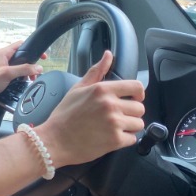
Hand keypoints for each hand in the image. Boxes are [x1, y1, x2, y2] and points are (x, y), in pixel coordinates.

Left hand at [0, 41, 44, 105]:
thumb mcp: (7, 73)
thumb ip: (24, 69)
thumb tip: (38, 67)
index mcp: (2, 53)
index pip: (20, 45)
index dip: (32, 49)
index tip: (42, 57)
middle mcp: (2, 59)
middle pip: (21, 57)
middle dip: (31, 64)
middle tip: (36, 73)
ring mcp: (2, 68)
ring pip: (19, 67)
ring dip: (26, 72)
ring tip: (31, 80)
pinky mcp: (1, 78)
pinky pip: (15, 75)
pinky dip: (21, 78)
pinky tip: (23, 84)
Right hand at [36, 50, 144, 168]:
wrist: (55, 140)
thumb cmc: (65, 115)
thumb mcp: (78, 89)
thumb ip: (96, 71)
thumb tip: (108, 55)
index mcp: (102, 89)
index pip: (136, 87)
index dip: (138, 94)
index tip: (133, 99)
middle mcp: (110, 104)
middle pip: (140, 108)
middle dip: (131, 113)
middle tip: (117, 117)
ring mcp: (114, 123)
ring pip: (138, 123)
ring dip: (129, 127)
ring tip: (113, 128)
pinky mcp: (116, 140)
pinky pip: (133, 138)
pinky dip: (124, 140)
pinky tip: (110, 137)